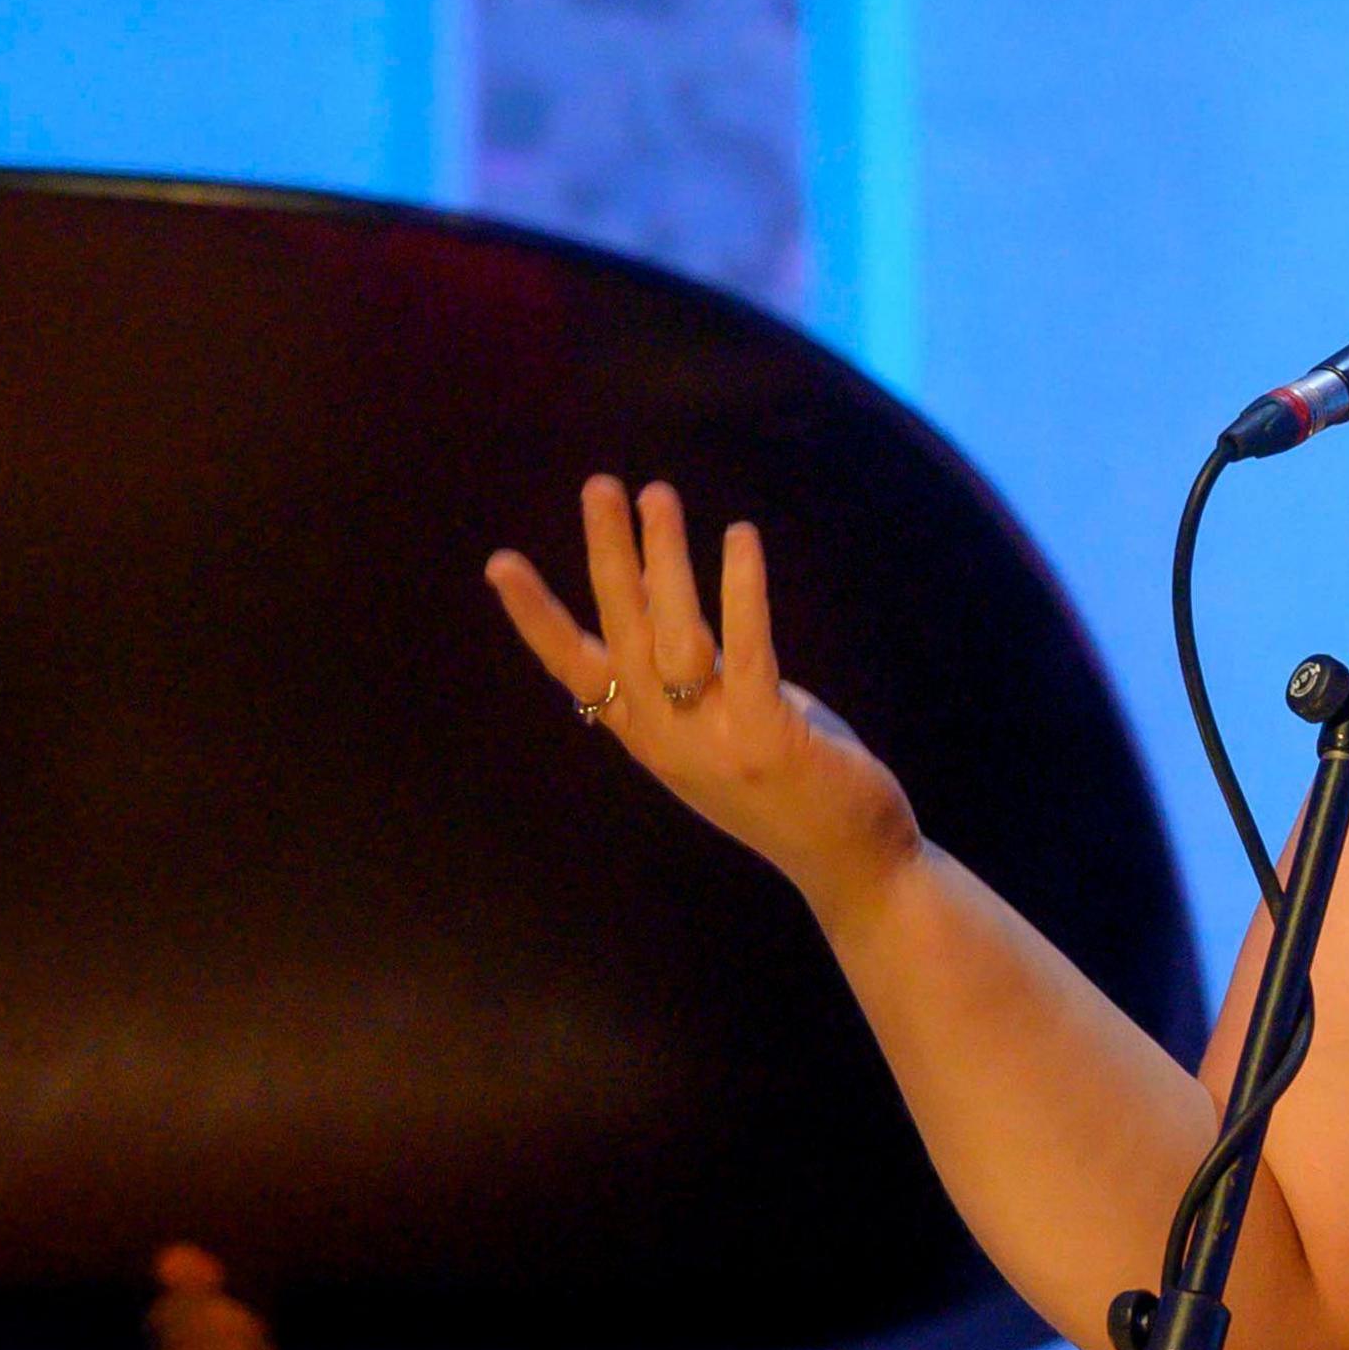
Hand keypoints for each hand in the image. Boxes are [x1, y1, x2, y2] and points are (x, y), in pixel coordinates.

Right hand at [485, 476, 921, 909]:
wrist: (850, 863)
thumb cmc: (788, 781)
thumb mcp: (722, 718)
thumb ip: (690, 664)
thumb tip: (659, 583)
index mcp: (646, 734)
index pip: (575, 668)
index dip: (536, 617)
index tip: (499, 563)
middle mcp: (666, 738)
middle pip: (622, 633)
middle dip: (608, 555)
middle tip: (599, 486)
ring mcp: (713, 742)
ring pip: (675, 635)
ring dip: (666, 560)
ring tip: (657, 494)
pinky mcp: (765, 739)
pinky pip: (747, 651)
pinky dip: (740, 592)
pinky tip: (739, 538)